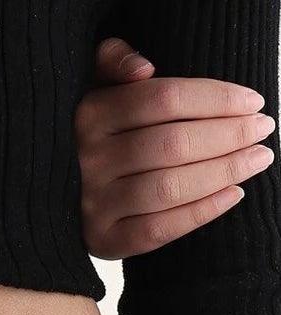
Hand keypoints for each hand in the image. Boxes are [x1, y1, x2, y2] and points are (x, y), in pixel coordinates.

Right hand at [77, 37, 275, 258]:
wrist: (64, 195)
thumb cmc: (100, 137)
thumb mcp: (99, 88)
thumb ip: (114, 62)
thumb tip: (143, 69)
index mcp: (89, 115)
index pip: (164, 99)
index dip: (217, 98)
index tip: (253, 102)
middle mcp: (88, 161)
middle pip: (171, 144)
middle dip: (229, 136)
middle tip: (262, 131)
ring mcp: (93, 204)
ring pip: (168, 187)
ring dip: (223, 172)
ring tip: (257, 160)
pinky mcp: (102, 240)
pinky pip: (158, 229)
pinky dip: (201, 212)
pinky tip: (233, 195)